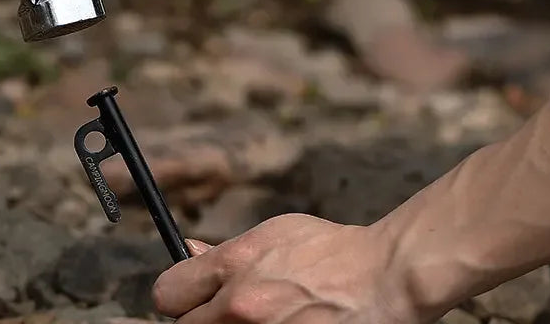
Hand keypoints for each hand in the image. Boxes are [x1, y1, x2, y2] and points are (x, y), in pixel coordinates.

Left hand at [153, 214, 426, 323]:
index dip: (179, 295)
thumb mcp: (274, 234)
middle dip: (200, 317)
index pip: (167, 294)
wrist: (383, 279)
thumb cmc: (330, 250)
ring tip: (260, 317)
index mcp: (233, 267)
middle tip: (227, 312)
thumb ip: (226, 251)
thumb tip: (189, 252)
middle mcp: (239, 308)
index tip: (191, 297)